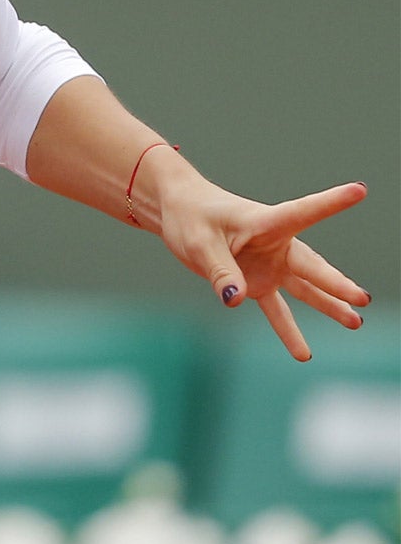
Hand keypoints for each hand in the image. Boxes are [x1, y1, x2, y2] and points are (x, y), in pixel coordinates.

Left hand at [154, 171, 370, 360]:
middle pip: (310, 265)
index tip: (359, 191)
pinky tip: (303, 353)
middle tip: (362, 298)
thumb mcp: (200, 242)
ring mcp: (270, 265)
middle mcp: (275, 244)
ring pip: (304, 289)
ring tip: (354, 322)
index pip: (303, 212)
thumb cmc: (192, 217)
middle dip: (335, 283)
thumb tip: (237, 301)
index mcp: (266, 222)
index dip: (331, 203)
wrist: (180, 213)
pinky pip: (276, 309)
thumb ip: (221, 271)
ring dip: (328, 306)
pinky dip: (287, 330)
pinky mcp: (257, 282)